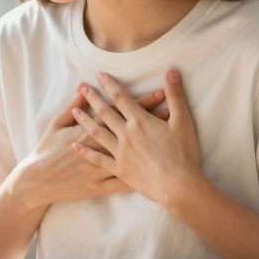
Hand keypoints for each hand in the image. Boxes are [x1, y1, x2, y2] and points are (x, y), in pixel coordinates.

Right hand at [12, 87, 167, 208]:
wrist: (38, 181)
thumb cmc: (46, 150)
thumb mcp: (56, 125)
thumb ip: (71, 108)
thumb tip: (82, 90)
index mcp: (88, 131)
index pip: (120, 113)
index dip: (140, 102)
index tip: (159, 93)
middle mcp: (98, 148)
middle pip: (130, 130)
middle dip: (152, 118)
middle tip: (174, 109)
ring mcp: (100, 169)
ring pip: (131, 156)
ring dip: (150, 145)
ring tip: (170, 136)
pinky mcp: (99, 187)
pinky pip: (123, 182)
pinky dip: (140, 176)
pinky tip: (157, 173)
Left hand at [71, 70, 204, 205]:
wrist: (178, 186)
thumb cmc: (183, 154)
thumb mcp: (183, 121)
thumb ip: (176, 96)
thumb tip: (172, 72)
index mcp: (140, 121)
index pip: (121, 97)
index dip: (109, 84)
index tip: (99, 75)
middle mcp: (126, 134)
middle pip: (105, 112)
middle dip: (93, 98)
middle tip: (81, 87)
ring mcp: (120, 153)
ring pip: (98, 133)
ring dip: (85, 120)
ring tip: (74, 111)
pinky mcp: (120, 170)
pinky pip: (98, 159)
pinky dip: (86, 152)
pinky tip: (75, 147)